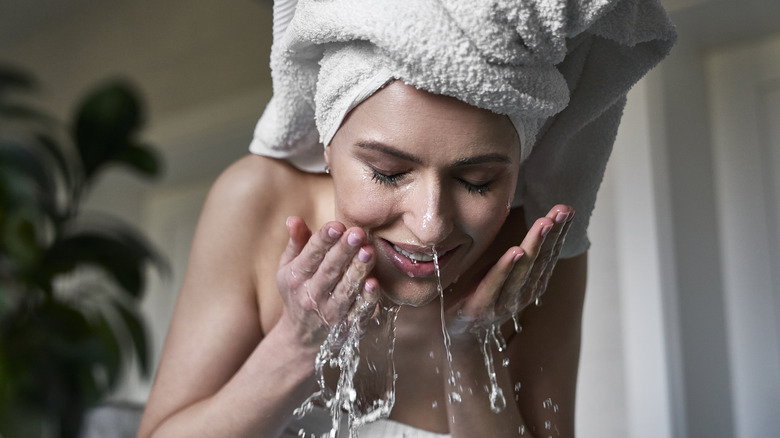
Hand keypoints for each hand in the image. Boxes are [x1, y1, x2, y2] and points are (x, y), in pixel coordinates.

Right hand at [274, 216, 379, 348]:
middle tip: (357, 233)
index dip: (323, 239)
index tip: (336, 225)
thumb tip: (293, 218)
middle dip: (343, 251)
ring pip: (345, 290)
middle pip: (329, 271)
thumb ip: (296, 243)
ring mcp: (329, 313)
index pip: (311, 255)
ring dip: (357, 271)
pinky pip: (358, 311)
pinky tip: (374, 283)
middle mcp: (311, 295)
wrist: (301, 337)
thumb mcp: (289, 268)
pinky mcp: (346, 326)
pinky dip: (366, 299)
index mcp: (296, 277)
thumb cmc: (298, 292)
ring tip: (368, 251)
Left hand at [446, 205, 573, 335]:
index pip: (548, 255)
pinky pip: (494, 284)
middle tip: (562, 211)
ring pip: (522, 270)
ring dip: (534, 245)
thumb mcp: (502, 272)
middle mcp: (521, 294)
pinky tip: (515, 251)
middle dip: (553, 234)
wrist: (453, 332)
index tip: (567, 210)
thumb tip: (533, 223)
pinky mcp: (480, 307)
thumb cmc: (479, 294)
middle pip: (540, 260)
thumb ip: (519, 256)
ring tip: (544, 224)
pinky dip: (506, 268)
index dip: (559, 233)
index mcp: (530, 284)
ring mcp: (502, 302)